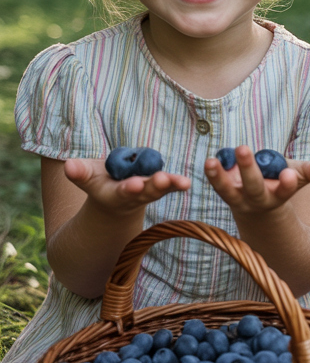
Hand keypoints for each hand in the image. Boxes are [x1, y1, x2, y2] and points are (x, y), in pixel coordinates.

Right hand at [63, 158, 189, 215]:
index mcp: (115, 195)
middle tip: (161, 180)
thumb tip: (69, 165)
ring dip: (172, 185)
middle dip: (154, 186)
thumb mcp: (87, 177)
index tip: (133, 185)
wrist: (115, 196)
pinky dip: (178, 183)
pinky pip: (172, 184)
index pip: (121, 191)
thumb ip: (80, 173)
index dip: (127, 188)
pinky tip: (187, 182)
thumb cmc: (99, 182)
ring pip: (162, 189)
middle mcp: (135, 195)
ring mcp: (150, 191)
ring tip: (183, 183)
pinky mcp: (163, 185)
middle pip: (146, 192)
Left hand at [205, 144, 309, 215]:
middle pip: (254, 187)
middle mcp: (258, 199)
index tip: (288, 175)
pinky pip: (217, 185)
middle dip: (248, 170)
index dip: (287, 184)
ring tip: (210, 162)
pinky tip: (210, 161)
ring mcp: (239, 198)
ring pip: (228, 191)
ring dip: (218, 178)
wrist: (261, 206)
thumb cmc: (282, 182)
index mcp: (280, 195)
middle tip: (243, 148)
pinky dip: (212, 174)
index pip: (285, 190)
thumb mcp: (300, 176)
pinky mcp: (226, 192)